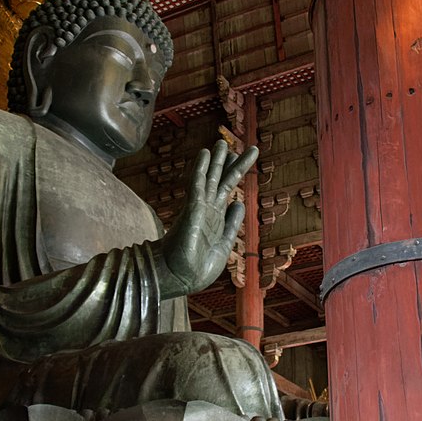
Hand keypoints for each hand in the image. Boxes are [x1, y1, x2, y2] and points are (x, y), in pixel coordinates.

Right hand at [153, 139, 257, 298]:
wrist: (182, 278)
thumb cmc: (199, 267)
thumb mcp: (224, 243)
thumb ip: (232, 223)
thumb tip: (239, 203)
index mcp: (216, 218)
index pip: (226, 190)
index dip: (233, 173)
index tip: (238, 158)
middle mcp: (208, 209)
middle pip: (220, 180)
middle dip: (227, 162)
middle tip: (231, 144)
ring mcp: (200, 208)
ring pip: (211, 178)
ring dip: (216, 160)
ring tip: (221, 142)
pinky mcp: (192, 209)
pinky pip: (198, 184)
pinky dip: (201, 168)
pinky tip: (205, 153)